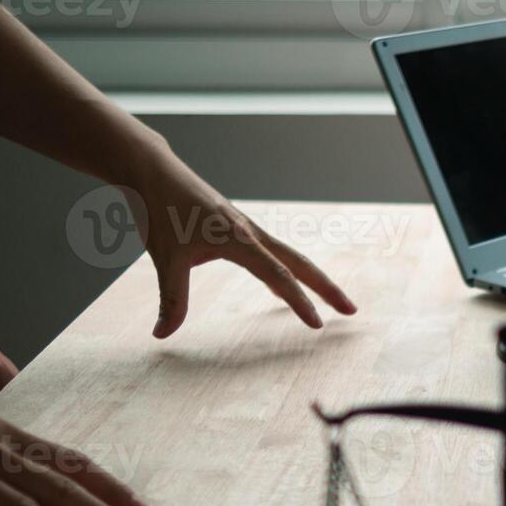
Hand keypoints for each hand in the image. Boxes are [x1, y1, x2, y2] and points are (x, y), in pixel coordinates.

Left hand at [127, 143, 356, 337]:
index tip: (318, 325)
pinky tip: (286, 284)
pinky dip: (289, 270)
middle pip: (300, 263)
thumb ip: (171, 299)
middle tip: (352, 310)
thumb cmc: (160, 209)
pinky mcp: (238, 229)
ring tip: (332, 301)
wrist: (153, 171)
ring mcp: (247, 229)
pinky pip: (274, 253)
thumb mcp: (165, 258)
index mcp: (239, 239)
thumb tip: (161, 334)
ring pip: (291, 257)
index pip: (278, 275)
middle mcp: (251, 233)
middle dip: (327, 288)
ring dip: (314, 279)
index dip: (299, 301)